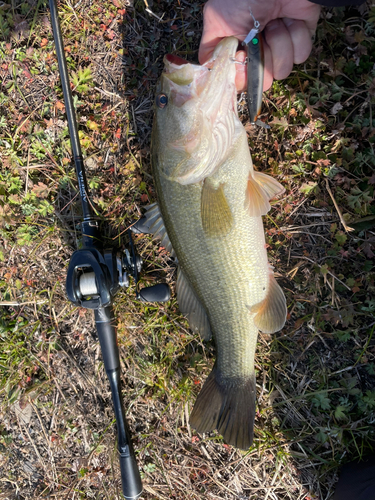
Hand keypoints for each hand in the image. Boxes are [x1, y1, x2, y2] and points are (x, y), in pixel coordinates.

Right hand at [199, 0, 320, 90]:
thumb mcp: (216, 20)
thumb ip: (211, 51)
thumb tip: (216, 74)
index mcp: (238, 50)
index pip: (238, 81)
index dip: (241, 77)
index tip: (241, 59)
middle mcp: (257, 52)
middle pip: (262, 82)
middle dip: (262, 60)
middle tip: (260, 36)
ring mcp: (279, 47)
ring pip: (282, 70)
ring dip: (279, 43)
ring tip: (275, 21)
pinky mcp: (300, 39)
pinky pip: (301, 55)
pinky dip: (295, 36)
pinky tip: (290, 18)